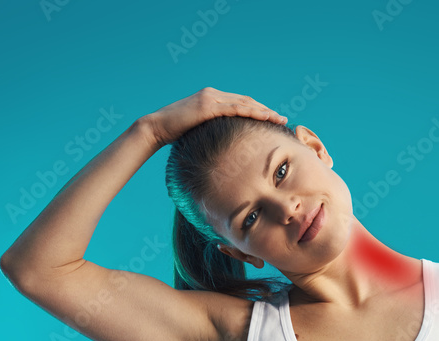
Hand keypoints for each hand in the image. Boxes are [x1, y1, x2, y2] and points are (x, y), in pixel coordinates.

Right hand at [142, 86, 288, 145]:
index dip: (258, 110)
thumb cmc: (174, 134)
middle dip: (266, 110)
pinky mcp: (208, 106)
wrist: (156, 128)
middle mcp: (213, 95)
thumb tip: (222, 146)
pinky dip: (252, 112)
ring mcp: (211, 99)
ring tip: (279, 119)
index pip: (241, 103)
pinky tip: (265, 117)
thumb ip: (211, 132)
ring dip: (264, 111)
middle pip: (247, 101)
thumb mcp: (198, 131)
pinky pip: (235, 108)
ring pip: (245, 103)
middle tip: (282, 118)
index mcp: (212, 99)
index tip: (272, 119)